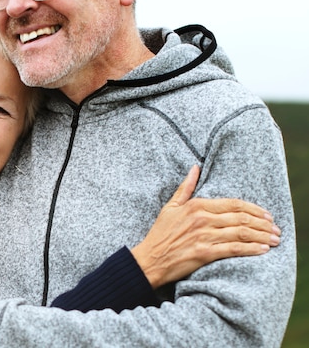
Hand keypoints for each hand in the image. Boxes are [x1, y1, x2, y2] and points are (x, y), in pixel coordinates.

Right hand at [131, 165, 280, 288]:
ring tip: (274, 239)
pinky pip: (234, 249)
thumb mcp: (170, 206)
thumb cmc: (160, 233)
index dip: (253, 209)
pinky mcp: (205, 253)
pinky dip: (251, 249)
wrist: (150, 259)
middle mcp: (202, 219)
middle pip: (241, 218)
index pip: (233, 204)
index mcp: (196, 206)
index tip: (266, 215)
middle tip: (275, 228)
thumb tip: (195, 168)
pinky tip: (262, 249)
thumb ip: (185, 187)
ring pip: (241, 233)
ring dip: (262, 236)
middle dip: (262, 223)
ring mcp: (204, 236)